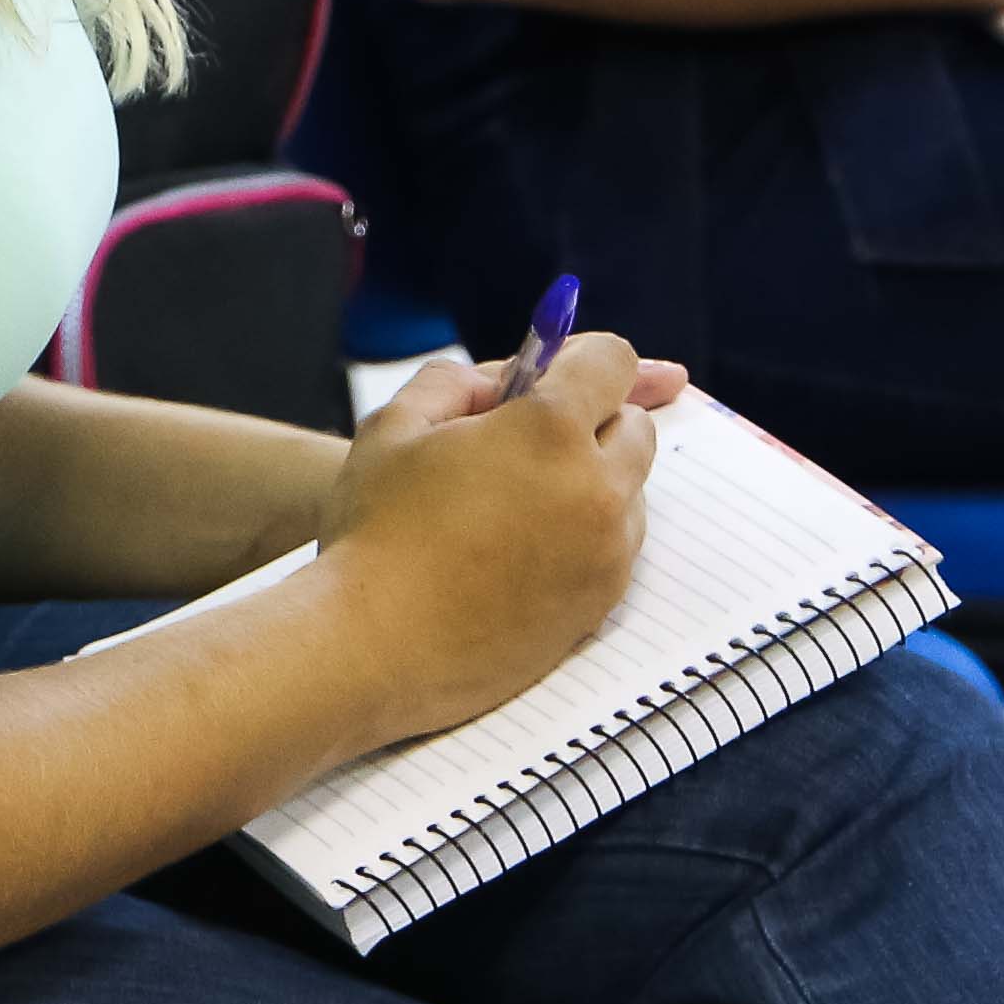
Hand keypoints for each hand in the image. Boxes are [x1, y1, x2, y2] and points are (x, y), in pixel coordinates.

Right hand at [313, 334, 680, 743]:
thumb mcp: (394, 423)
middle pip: (633, 426)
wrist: (370, 647)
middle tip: (528, 436)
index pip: (613, 362)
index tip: (557, 366)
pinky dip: (587, 534)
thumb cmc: (373, 530)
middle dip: (590, 418)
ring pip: (629, 490)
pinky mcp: (600, 605)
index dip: (580, 355)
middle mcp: (596, 489)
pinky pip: (616, 547)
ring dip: (592, 479)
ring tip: (516, 500)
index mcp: (550, 430)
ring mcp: (606, 553)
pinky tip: (522, 546)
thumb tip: (504, 381)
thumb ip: (458, 381)